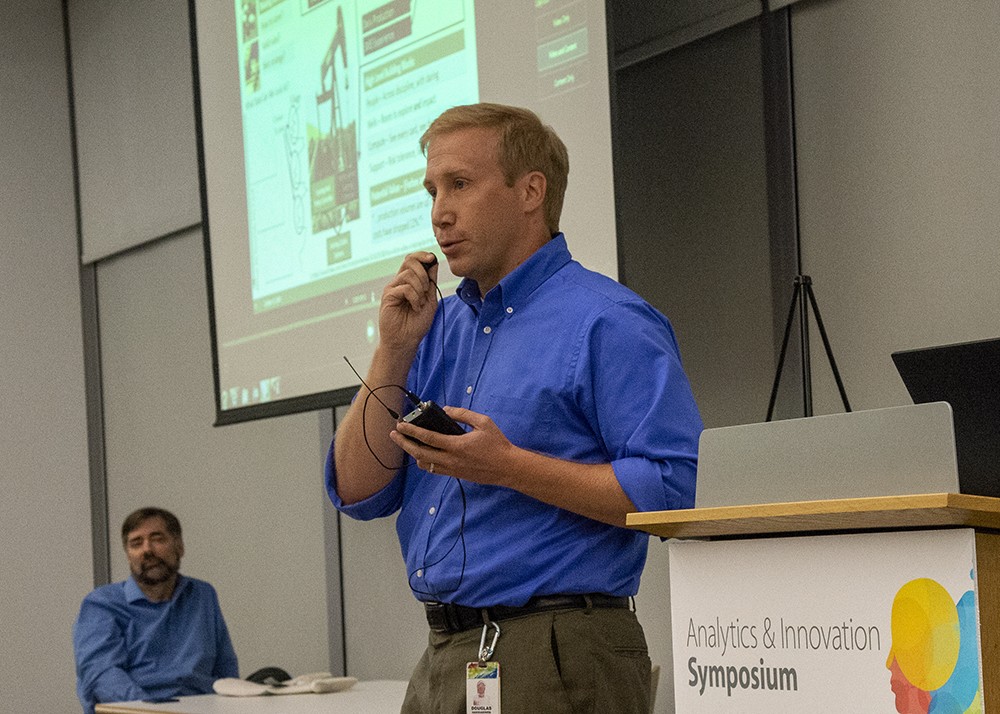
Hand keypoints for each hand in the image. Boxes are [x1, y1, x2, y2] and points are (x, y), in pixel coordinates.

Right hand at [378, 251, 438, 352]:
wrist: (406, 340)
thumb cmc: (417, 323)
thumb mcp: (430, 300)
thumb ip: (431, 282)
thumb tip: (433, 262)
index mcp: (409, 281)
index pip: (413, 259)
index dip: (423, 255)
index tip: (432, 258)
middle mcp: (399, 282)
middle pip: (409, 260)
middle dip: (423, 272)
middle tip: (426, 290)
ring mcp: (393, 288)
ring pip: (408, 274)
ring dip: (420, 288)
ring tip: (420, 303)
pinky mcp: (388, 296)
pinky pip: (405, 288)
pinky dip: (415, 297)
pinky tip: (416, 307)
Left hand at [390, 406, 515, 486]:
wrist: (507, 467)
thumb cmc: (497, 444)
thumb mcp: (483, 422)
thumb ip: (463, 414)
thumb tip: (446, 410)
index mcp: (457, 445)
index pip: (427, 438)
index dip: (411, 431)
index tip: (400, 425)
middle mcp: (451, 459)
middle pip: (420, 453)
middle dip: (404, 443)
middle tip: (394, 435)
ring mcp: (452, 469)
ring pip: (424, 464)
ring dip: (413, 453)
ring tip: (408, 444)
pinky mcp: (455, 475)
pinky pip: (434, 470)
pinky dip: (425, 462)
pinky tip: (422, 454)